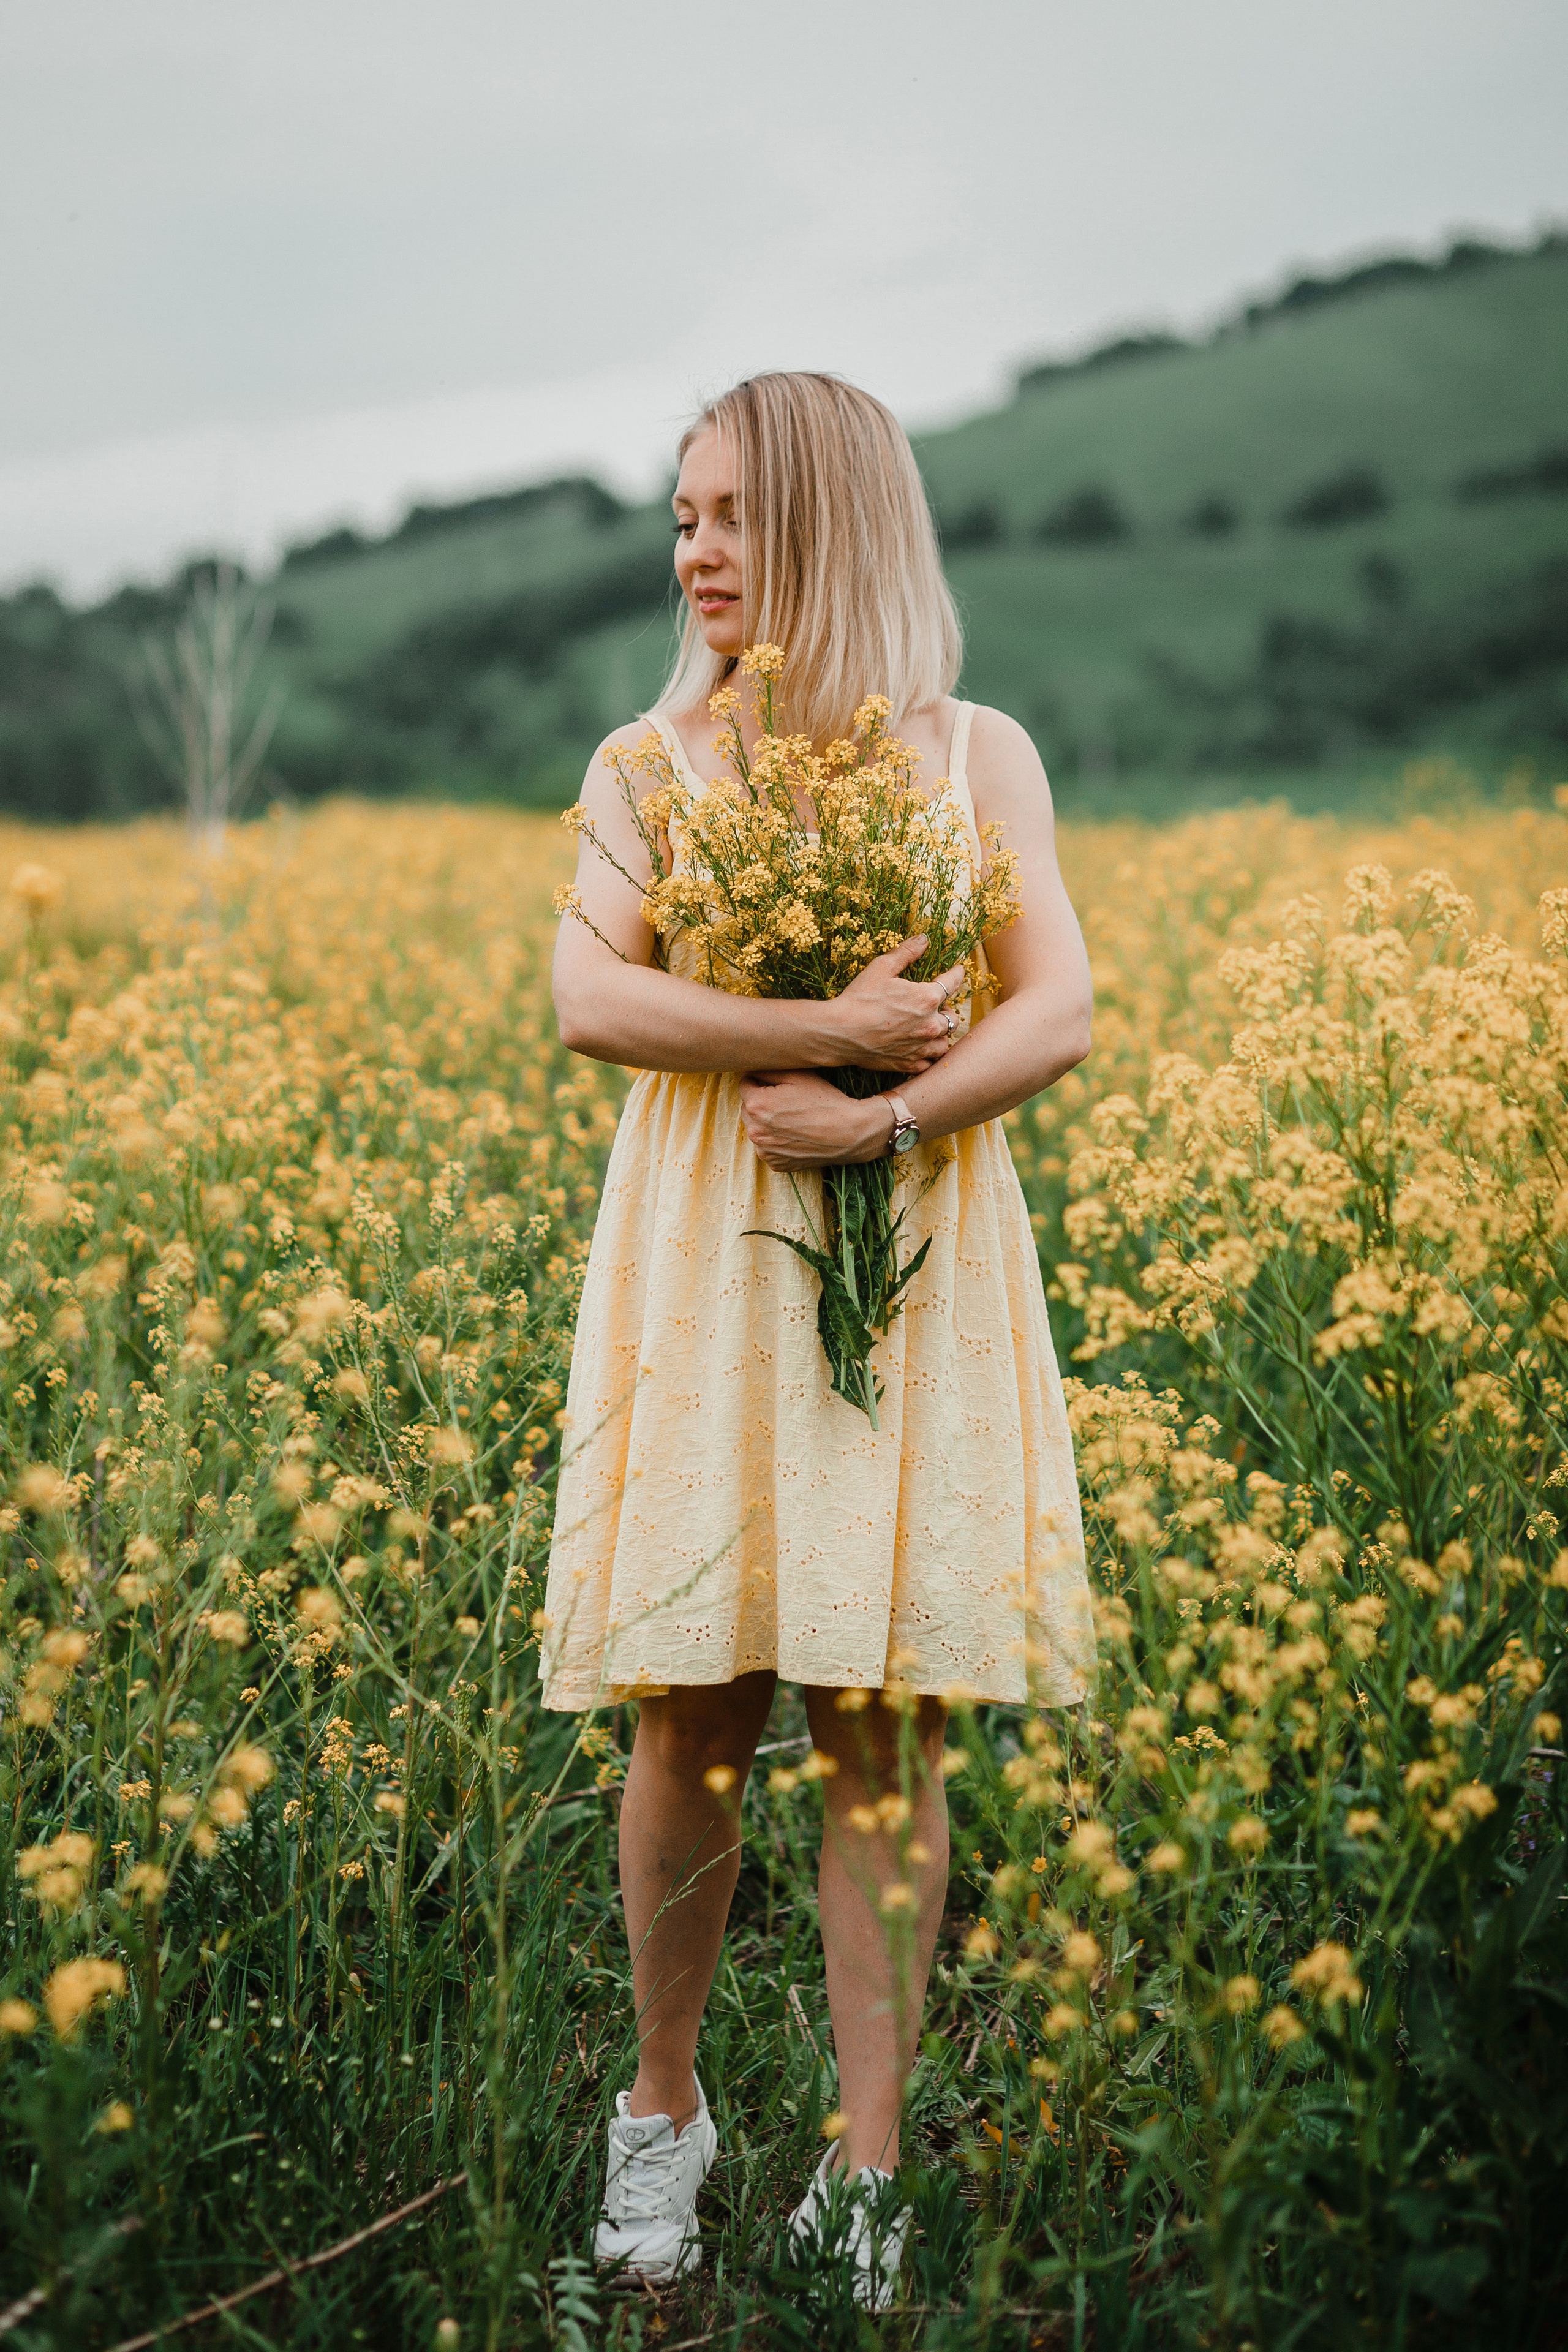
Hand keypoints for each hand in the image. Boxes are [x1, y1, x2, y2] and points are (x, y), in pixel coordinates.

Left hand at [739, 1072, 891, 1169]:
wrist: (848, 1133)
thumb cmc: (824, 1101)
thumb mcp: (797, 1075)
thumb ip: (767, 1069)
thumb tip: (751, 1070)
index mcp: (756, 1105)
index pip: (745, 1084)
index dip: (762, 1081)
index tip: (779, 1085)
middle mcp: (755, 1131)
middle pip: (748, 1109)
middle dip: (761, 1103)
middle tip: (788, 1102)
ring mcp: (765, 1151)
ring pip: (758, 1129)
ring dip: (767, 1123)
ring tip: (793, 1119)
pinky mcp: (776, 1164)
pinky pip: (769, 1147)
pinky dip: (777, 1141)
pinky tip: (796, 1135)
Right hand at [822, 937, 964, 1072]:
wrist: (840, 1032)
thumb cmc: (860, 998)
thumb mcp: (882, 967)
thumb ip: (906, 953)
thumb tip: (924, 939)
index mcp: (927, 998)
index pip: (952, 983)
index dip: (957, 974)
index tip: (959, 971)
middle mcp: (929, 1025)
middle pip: (953, 1018)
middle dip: (947, 1010)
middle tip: (937, 1007)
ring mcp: (920, 1047)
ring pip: (944, 1044)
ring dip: (941, 1035)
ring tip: (932, 1030)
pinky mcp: (908, 1064)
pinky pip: (929, 1063)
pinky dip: (928, 1056)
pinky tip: (921, 1050)